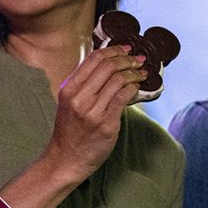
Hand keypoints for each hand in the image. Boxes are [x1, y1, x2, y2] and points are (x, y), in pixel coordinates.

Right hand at [44, 46, 144, 182]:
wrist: (65, 159)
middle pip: (108, 66)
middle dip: (128, 59)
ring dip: (134, 73)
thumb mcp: (69, 102)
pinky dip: (134, 88)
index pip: (93, 59)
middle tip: (138, 59)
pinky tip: (138, 87)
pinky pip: (124, 97)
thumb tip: (108, 65)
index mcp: (68, 88)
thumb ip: (84, 85)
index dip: (113, 50)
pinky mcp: (106, 123)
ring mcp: (92, 111)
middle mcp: (79, 97)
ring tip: (142, 72)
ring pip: (118, 80)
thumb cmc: (70, 131)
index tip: (126, 48)